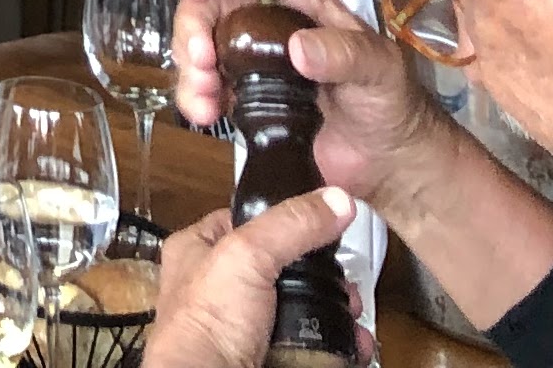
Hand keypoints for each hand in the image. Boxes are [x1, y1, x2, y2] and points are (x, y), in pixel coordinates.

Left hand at [147, 191, 352, 367]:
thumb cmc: (206, 323)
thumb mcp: (246, 256)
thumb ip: (290, 224)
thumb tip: (336, 200)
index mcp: (199, 250)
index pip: (246, 219)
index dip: (285, 219)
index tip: (324, 224)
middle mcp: (221, 286)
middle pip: (285, 268)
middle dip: (323, 277)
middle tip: (345, 284)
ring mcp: (246, 324)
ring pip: (302, 306)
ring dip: (335, 310)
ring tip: (353, 313)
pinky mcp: (269, 353)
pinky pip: (310, 340)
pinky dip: (336, 341)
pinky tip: (354, 341)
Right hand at [170, 0, 438, 206]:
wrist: (390, 161)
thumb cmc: (391, 102)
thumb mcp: (378, 70)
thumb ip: (343, 54)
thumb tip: (297, 48)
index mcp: (300, 3)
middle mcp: (269, 24)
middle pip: (211, 6)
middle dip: (193, 31)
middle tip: (201, 63)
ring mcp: (254, 62)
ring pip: (201, 46)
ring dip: (189, 69)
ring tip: (203, 100)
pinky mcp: (246, 98)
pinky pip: (207, 87)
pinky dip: (195, 98)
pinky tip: (205, 116)